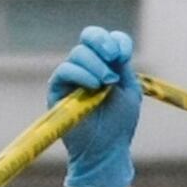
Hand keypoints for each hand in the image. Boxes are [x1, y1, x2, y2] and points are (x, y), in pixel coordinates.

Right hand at [48, 25, 139, 186]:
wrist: (106, 149)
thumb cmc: (119, 122)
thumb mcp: (128, 89)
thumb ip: (122, 66)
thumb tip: (115, 48)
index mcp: (107, 64)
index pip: (108, 39)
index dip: (117, 41)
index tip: (124, 56)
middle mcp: (88, 66)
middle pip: (89, 36)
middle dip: (103, 42)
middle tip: (114, 58)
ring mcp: (72, 77)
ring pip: (78, 53)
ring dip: (96, 65)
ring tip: (107, 83)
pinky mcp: (57, 90)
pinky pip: (65, 71)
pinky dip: (81, 74)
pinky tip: (94, 86)